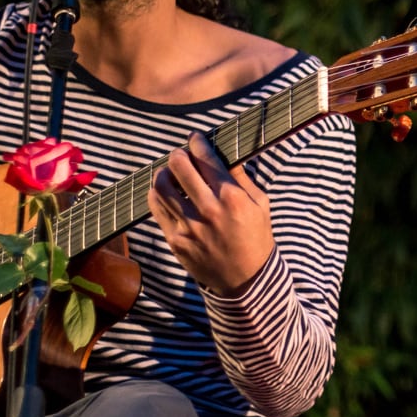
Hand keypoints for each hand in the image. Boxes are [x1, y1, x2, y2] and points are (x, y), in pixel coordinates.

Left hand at [147, 132, 275, 295]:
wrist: (245, 279)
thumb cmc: (256, 236)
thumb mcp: (260, 204)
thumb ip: (241, 177)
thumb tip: (225, 153)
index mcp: (233, 198)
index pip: (206, 159)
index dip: (197, 142)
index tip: (195, 137)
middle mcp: (209, 210)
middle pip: (179, 167)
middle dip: (178, 154)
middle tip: (180, 153)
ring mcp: (189, 226)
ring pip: (161, 186)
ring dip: (163, 173)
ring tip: (169, 172)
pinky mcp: (175, 240)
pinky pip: (156, 208)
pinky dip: (156, 194)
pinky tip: (163, 190)